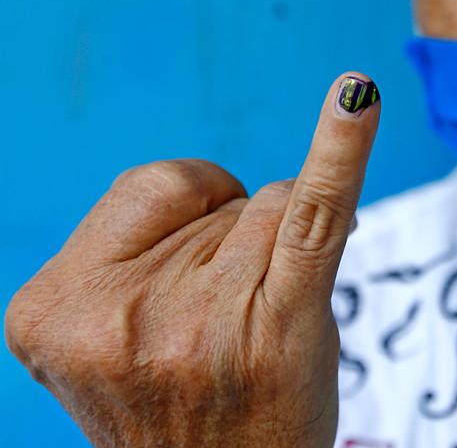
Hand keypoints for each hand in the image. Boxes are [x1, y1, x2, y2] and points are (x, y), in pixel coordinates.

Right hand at [5, 73, 380, 447]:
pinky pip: (314, 212)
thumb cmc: (183, 405)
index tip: (199, 274)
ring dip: (282, 252)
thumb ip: (149, 247)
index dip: (196, 214)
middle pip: (220, 198)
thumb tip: (256, 157)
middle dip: (237, 246)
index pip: (154, 183)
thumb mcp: (116, 338)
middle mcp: (118, 315)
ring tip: (257, 334)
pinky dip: (341, 148)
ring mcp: (200, 320)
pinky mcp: (280, 324)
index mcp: (54, 307)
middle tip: (224, 332)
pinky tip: (356, 98)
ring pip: (275, 204)